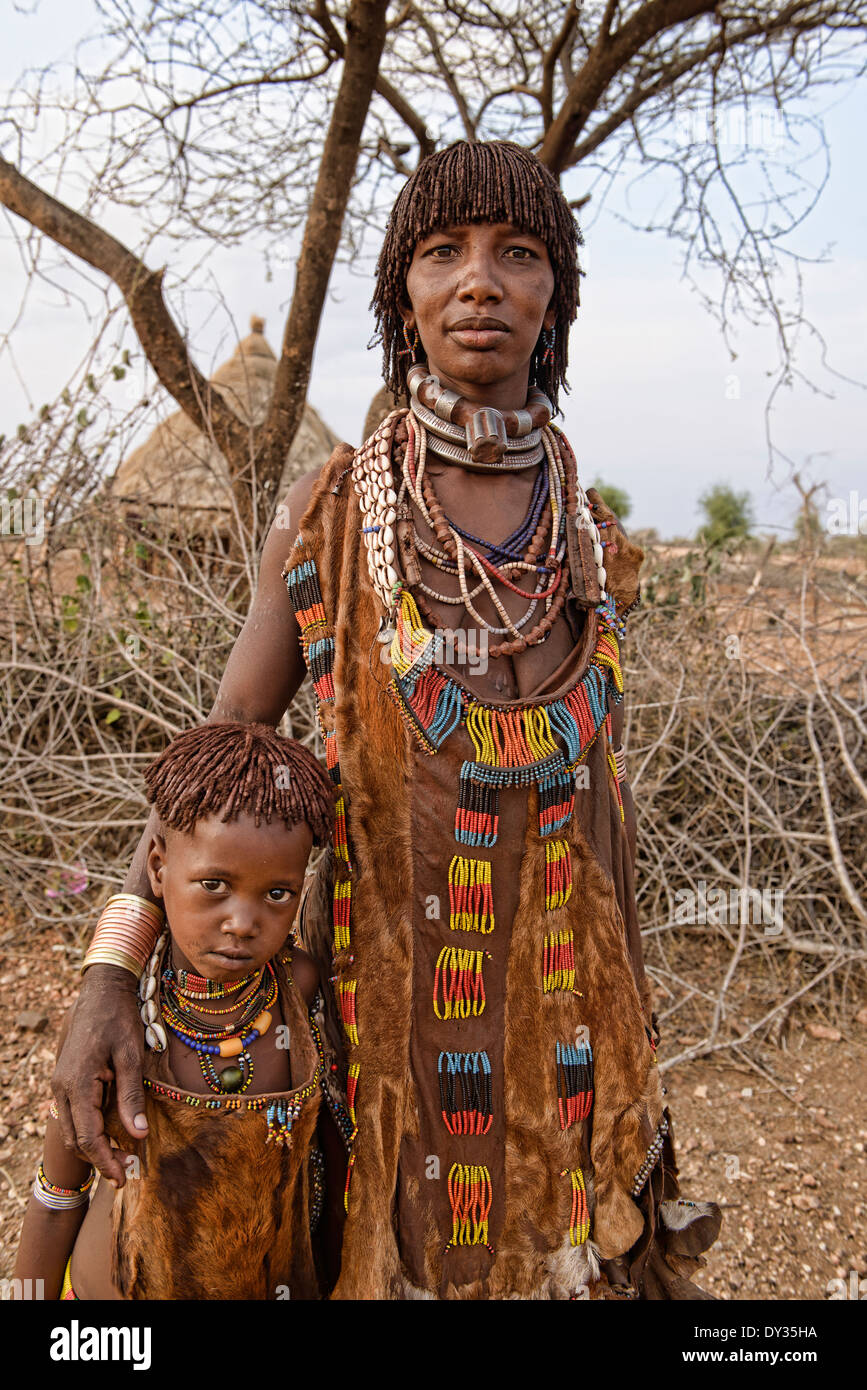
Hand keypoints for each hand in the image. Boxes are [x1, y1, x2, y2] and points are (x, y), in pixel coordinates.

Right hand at [51, 965, 147, 1186]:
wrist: (101, 990)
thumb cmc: (118, 1019)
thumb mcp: (131, 1056)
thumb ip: (131, 1097)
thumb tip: (138, 1135)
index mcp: (77, 1084)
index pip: (88, 1138)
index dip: (105, 1162)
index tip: (123, 1178)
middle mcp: (63, 1088)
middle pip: (77, 1139)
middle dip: (99, 1160)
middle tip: (125, 1172)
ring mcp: (61, 1084)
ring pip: (72, 1129)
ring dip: (93, 1147)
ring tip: (120, 1157)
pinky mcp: (66, 1079)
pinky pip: (73, 1114)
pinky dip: (89, 1130)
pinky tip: (110, 1132)